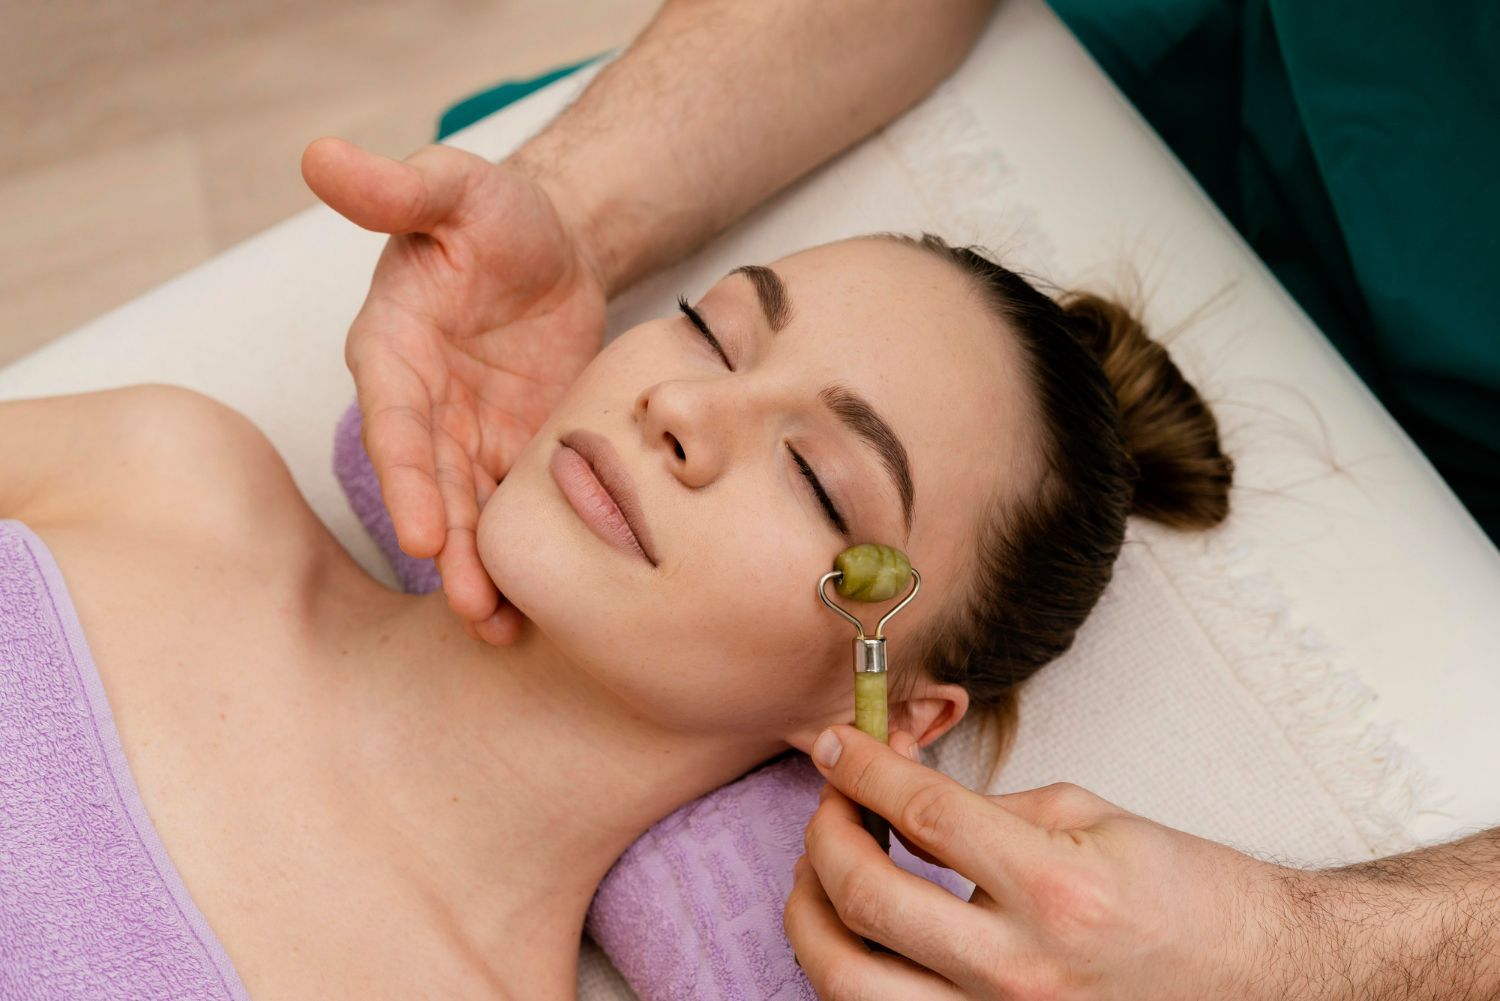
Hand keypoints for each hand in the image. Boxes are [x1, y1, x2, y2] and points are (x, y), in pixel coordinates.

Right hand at [302, 137, 606, 644]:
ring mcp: (472, 435)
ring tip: (500, 628)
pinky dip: (523, 551)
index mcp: (396, 348)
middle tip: (470, 606)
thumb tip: (323, 155)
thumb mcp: (457, 188)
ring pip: (471, 511)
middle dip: (448, 548)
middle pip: (432, 486)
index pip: (396, 421)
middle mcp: (425, 405)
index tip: (423, 532)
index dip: (408, 477)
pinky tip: (539, 605)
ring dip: (481, 568)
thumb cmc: (493, 214)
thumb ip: (399, 187)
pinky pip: (515, 507)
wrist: (551, 244)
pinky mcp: (518, 450)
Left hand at [786, 724, 1302, 999]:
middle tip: (830, 804)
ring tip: (822, 873)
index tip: (835, 743)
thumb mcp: (1091, 820)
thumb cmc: (1185, 894)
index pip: (921, 813)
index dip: (861, 768)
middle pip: (865, 900)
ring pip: (850, 983)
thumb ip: (986, 810)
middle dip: (824, 836)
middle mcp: (1021, 970)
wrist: (1259, 980)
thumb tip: (899, 798)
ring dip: (811, 916)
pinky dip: (853, 972)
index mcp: (1054, 890)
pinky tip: (860, 933)